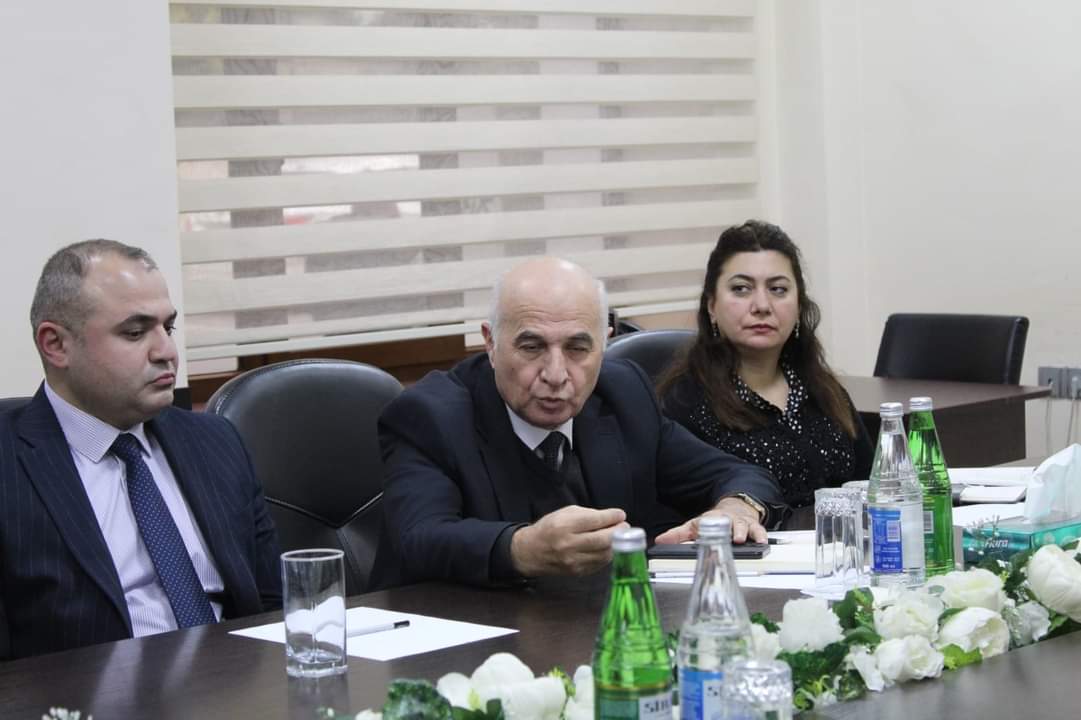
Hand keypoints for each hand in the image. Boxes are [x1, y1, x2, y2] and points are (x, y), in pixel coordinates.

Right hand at [510, 505, 627, 576]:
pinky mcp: (577, 572)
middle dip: (619, 531)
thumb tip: (612, 518)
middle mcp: (569, 544)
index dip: (613, 517)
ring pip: (605, 553)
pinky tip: (607, 547)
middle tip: (625, 526)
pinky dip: (607, 554)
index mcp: (565, 525)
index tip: (620, 514)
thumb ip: (589, 514)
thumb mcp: (565, 513)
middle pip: (604, 539)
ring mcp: (574, 561)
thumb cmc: (549, 528)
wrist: (531, 552)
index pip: (596, 520)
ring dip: (616, 544)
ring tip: (618, 537)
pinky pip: (599, 564)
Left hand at [653, 497, 767, 544]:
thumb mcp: (694, 526)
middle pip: (727, 524)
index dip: (704, 527)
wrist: (735, 508)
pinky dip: (762, 536)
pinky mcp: (754, 527)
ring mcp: (741, 523)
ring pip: (744, 526)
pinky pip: (759, 530)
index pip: (706, 523)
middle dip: (726, 530)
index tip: (700, 532)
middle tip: (728, 538)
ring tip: (741, 539)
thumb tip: (660, 540)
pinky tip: (762, 542)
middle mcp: (727, 520)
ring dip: (743, 532)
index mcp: (711, 520)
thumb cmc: (714, 521)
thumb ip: (678, 534)